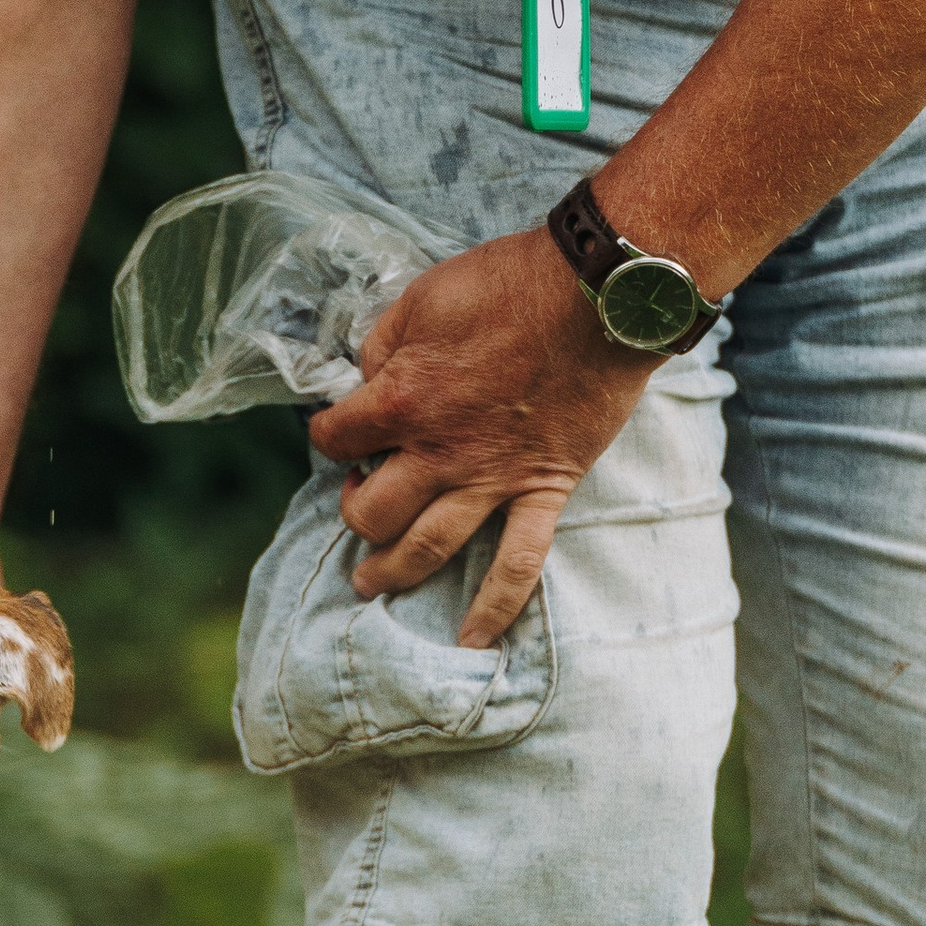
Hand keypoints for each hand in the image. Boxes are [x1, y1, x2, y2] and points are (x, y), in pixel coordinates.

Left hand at [306, 228, 655, 646]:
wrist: (596, 297)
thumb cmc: (508, 285)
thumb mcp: (422, 298)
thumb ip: (383, 345)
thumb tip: (368, 377)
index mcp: (399, 402)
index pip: (334, 439)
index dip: (329, 434)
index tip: (339, 431)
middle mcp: (438, 454)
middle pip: (370, 511)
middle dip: (353, 513)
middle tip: (358, 506)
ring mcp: (491, 480)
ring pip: (426, 548)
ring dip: (391, 572)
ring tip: (370, 585)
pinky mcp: (542, 490)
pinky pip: (519, 562)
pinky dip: (495, 606)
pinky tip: (472, 640)